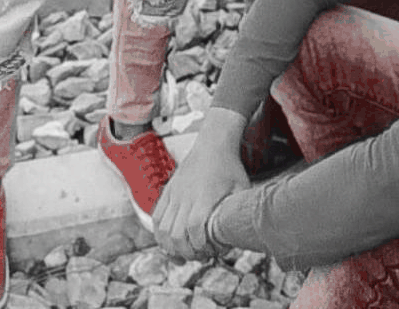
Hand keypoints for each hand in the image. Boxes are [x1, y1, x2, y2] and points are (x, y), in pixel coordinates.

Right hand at [154, 131, 248, 259]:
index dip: (200, 245)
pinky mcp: (167, 192)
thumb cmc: (230, 168)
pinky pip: (156, 218)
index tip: (210, 251)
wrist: (213, 143)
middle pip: (176, 234)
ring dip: (171, 248)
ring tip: (184, 254)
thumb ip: (238, 210)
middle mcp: (186, 196)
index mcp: (205, 196)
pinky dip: (159, 235)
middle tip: (200, 256)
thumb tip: (239, 235)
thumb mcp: (241, 187)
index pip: (195, 227)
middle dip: (187, 252)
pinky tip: (169, 243)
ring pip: (162, 230)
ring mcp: (174, 194)